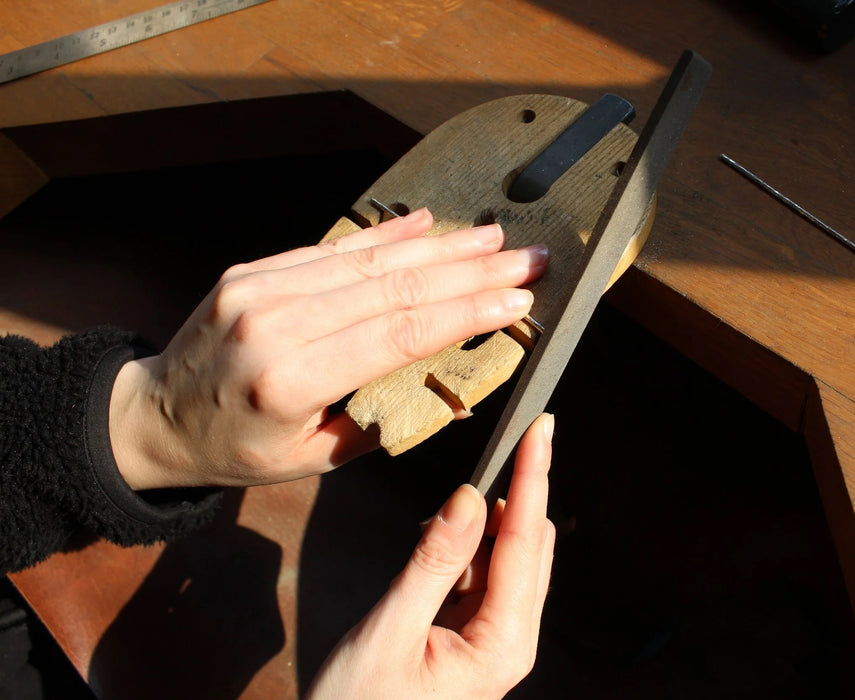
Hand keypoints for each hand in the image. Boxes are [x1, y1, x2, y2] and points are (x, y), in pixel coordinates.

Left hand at [109, 208, 547, 488]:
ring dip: (440, 247)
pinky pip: (331, 247)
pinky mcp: (253, 269)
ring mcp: (260, 288)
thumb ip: (379, 421)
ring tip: (494, 237)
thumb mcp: (311, 460)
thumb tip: (450, 385)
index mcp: (291, 380)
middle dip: (470, 272)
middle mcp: (275, 324)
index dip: (464, 313)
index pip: (398, 335)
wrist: (155, 415)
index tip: (518, 299)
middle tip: (527, 258)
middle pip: (393, 288)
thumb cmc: (239, 449)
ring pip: (368, 260)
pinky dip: (385, 235)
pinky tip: (429, 223)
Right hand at [306, 413, 556, 699]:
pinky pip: (483, 574)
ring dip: (484, 522)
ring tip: (438, 516)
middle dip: (513, 492)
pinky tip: (438, 539)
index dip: (533, 478)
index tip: (541, 427)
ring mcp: (494, 637)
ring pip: (507, 556)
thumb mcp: (389, 631)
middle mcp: (510, 639)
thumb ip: (433, 562)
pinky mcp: (474, 634)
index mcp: (502, 644)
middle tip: (494, 447)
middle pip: (528, 544)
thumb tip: (470, 497)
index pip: (525, 542)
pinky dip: (465, 546)